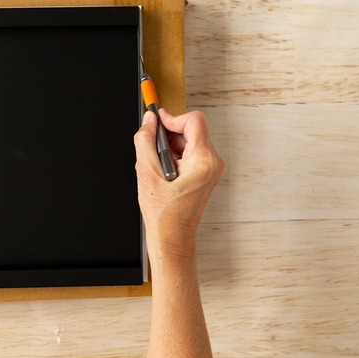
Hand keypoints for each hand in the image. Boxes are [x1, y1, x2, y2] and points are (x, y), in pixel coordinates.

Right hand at [133, 109, 224, 261]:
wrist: (172, 240)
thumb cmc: (164, 215)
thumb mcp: (147, 173)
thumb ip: (145, 141)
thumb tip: (148, 121)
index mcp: (204, 161)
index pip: (194, 120)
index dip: (172, 118)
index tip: (156, 121)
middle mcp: (213, 163)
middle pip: (191, 130)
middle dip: (168, 136)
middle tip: (152, 150)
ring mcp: (210, 170)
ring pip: (189, 142)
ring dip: (169, 148)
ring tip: (157, 169)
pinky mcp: (205, 175)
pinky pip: (189, 154)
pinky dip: (173, 157)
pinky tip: (163, 174)